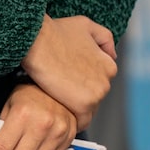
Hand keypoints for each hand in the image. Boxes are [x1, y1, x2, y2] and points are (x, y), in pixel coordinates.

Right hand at [21, 15, 116, 129]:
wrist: (37, 41)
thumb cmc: (55, 32)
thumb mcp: (85, 25)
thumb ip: (103, 38)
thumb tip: (113, 55)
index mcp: (109, 66)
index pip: (98, 86)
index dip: (82, 88)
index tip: (67, 88)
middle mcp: (107, 81)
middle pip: (93, 101)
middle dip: (78, 101)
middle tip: (58, 97)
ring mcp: (96, 94)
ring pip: (87, 113)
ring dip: (73, 111)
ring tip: (55, 106)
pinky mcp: (83, 105)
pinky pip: (80, 123)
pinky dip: (70, 122)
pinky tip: (57, 115)